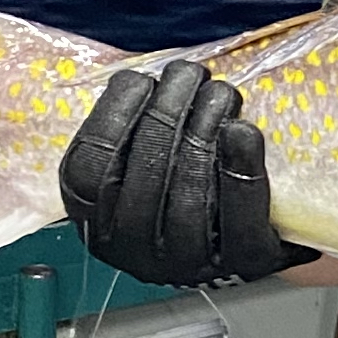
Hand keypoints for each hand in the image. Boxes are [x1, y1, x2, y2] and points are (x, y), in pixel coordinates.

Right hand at [58, 61, 314, 286]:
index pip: (87, 172)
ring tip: (220, 92)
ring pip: (189, 196)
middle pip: (144, 175)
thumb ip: (129, 131)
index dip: (112, 117)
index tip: (140, 79)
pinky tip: (242, 130)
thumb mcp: (139, 163)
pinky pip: (239, 219)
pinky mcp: (244, 264)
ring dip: (205, 128)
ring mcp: (190, 264)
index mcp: (98, 223)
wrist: (250, 235)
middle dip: (169, 110)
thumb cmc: (185, 184)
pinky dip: (240, 168)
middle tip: (190, 73)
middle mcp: (137, 253)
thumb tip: (133, 78)